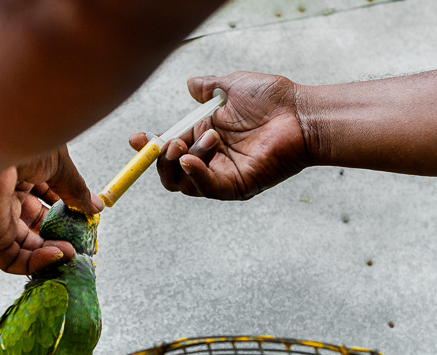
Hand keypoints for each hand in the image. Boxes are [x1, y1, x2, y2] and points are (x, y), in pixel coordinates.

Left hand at [0, 146, 102, 274]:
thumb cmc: (20, 139)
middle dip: (61, 236)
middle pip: (35, 225)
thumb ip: (74, 189)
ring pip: (24, 246)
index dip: (67, 211)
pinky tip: (57, 253)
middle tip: (83, 242)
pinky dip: (35, 263)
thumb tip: (95, 208)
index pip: (44, 199)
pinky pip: (10, 258)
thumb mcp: (57, 164)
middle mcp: (4, 195)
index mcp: (18, 173)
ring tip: (72, 251)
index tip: (87, 220)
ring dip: (51, 252)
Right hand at [129, 71, 310, 199]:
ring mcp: (222, 175)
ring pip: (183, 182)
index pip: (168, 148)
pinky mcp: (236, 187)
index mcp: (204, 136)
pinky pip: (205, 188)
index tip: (137, 137)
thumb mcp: (231, 87)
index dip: (149, 146)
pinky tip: (190, 159)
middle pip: (169, 172)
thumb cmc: (273, 100)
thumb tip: (190, 84)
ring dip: (184, 160)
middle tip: (172, 141)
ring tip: (208, 137)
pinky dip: (194, 175)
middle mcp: (210, 159)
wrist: (300, 113)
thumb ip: (208, 88)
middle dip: (162, 158)